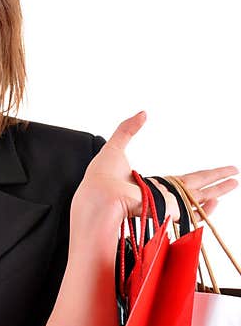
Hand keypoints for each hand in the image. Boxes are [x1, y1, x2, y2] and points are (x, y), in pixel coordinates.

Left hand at [72, 111, 238, 225]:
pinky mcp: (166, 210)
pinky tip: (216, 200)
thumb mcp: (115, 147)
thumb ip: (128, 129)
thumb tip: (143, 113)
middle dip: (216, 184)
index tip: (218, 171)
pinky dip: (204, 208)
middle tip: (235, 178)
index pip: (182, 181)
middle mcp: (161, 197)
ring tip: (235, 183)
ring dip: (217, 192)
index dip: (202, 175)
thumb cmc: (100, 178)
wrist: (98, 195)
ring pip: (197, 200)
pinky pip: (189, 213)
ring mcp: (165, 205)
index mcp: (151, 186)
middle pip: (195, 190)